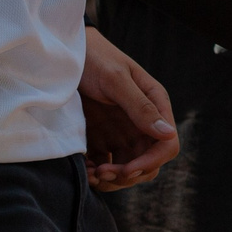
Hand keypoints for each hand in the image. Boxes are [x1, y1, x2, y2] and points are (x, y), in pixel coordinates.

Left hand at [79, 25, 178, 192]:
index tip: (126, 170)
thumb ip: (140, 107)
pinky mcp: (102, 137)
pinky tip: (85, 170)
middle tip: (103, 173)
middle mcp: (142, 121)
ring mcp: (122, 130)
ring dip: (113, 178)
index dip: (150, 162)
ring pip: (129, 168)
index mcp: (154, 104)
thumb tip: (167, 134)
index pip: (166, 144)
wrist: (64, 53)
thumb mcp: (116, 80)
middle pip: (149, 162)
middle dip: (129, 174)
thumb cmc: (94, 58)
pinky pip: (107, 163)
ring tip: (91, 174)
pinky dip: (98, 173)